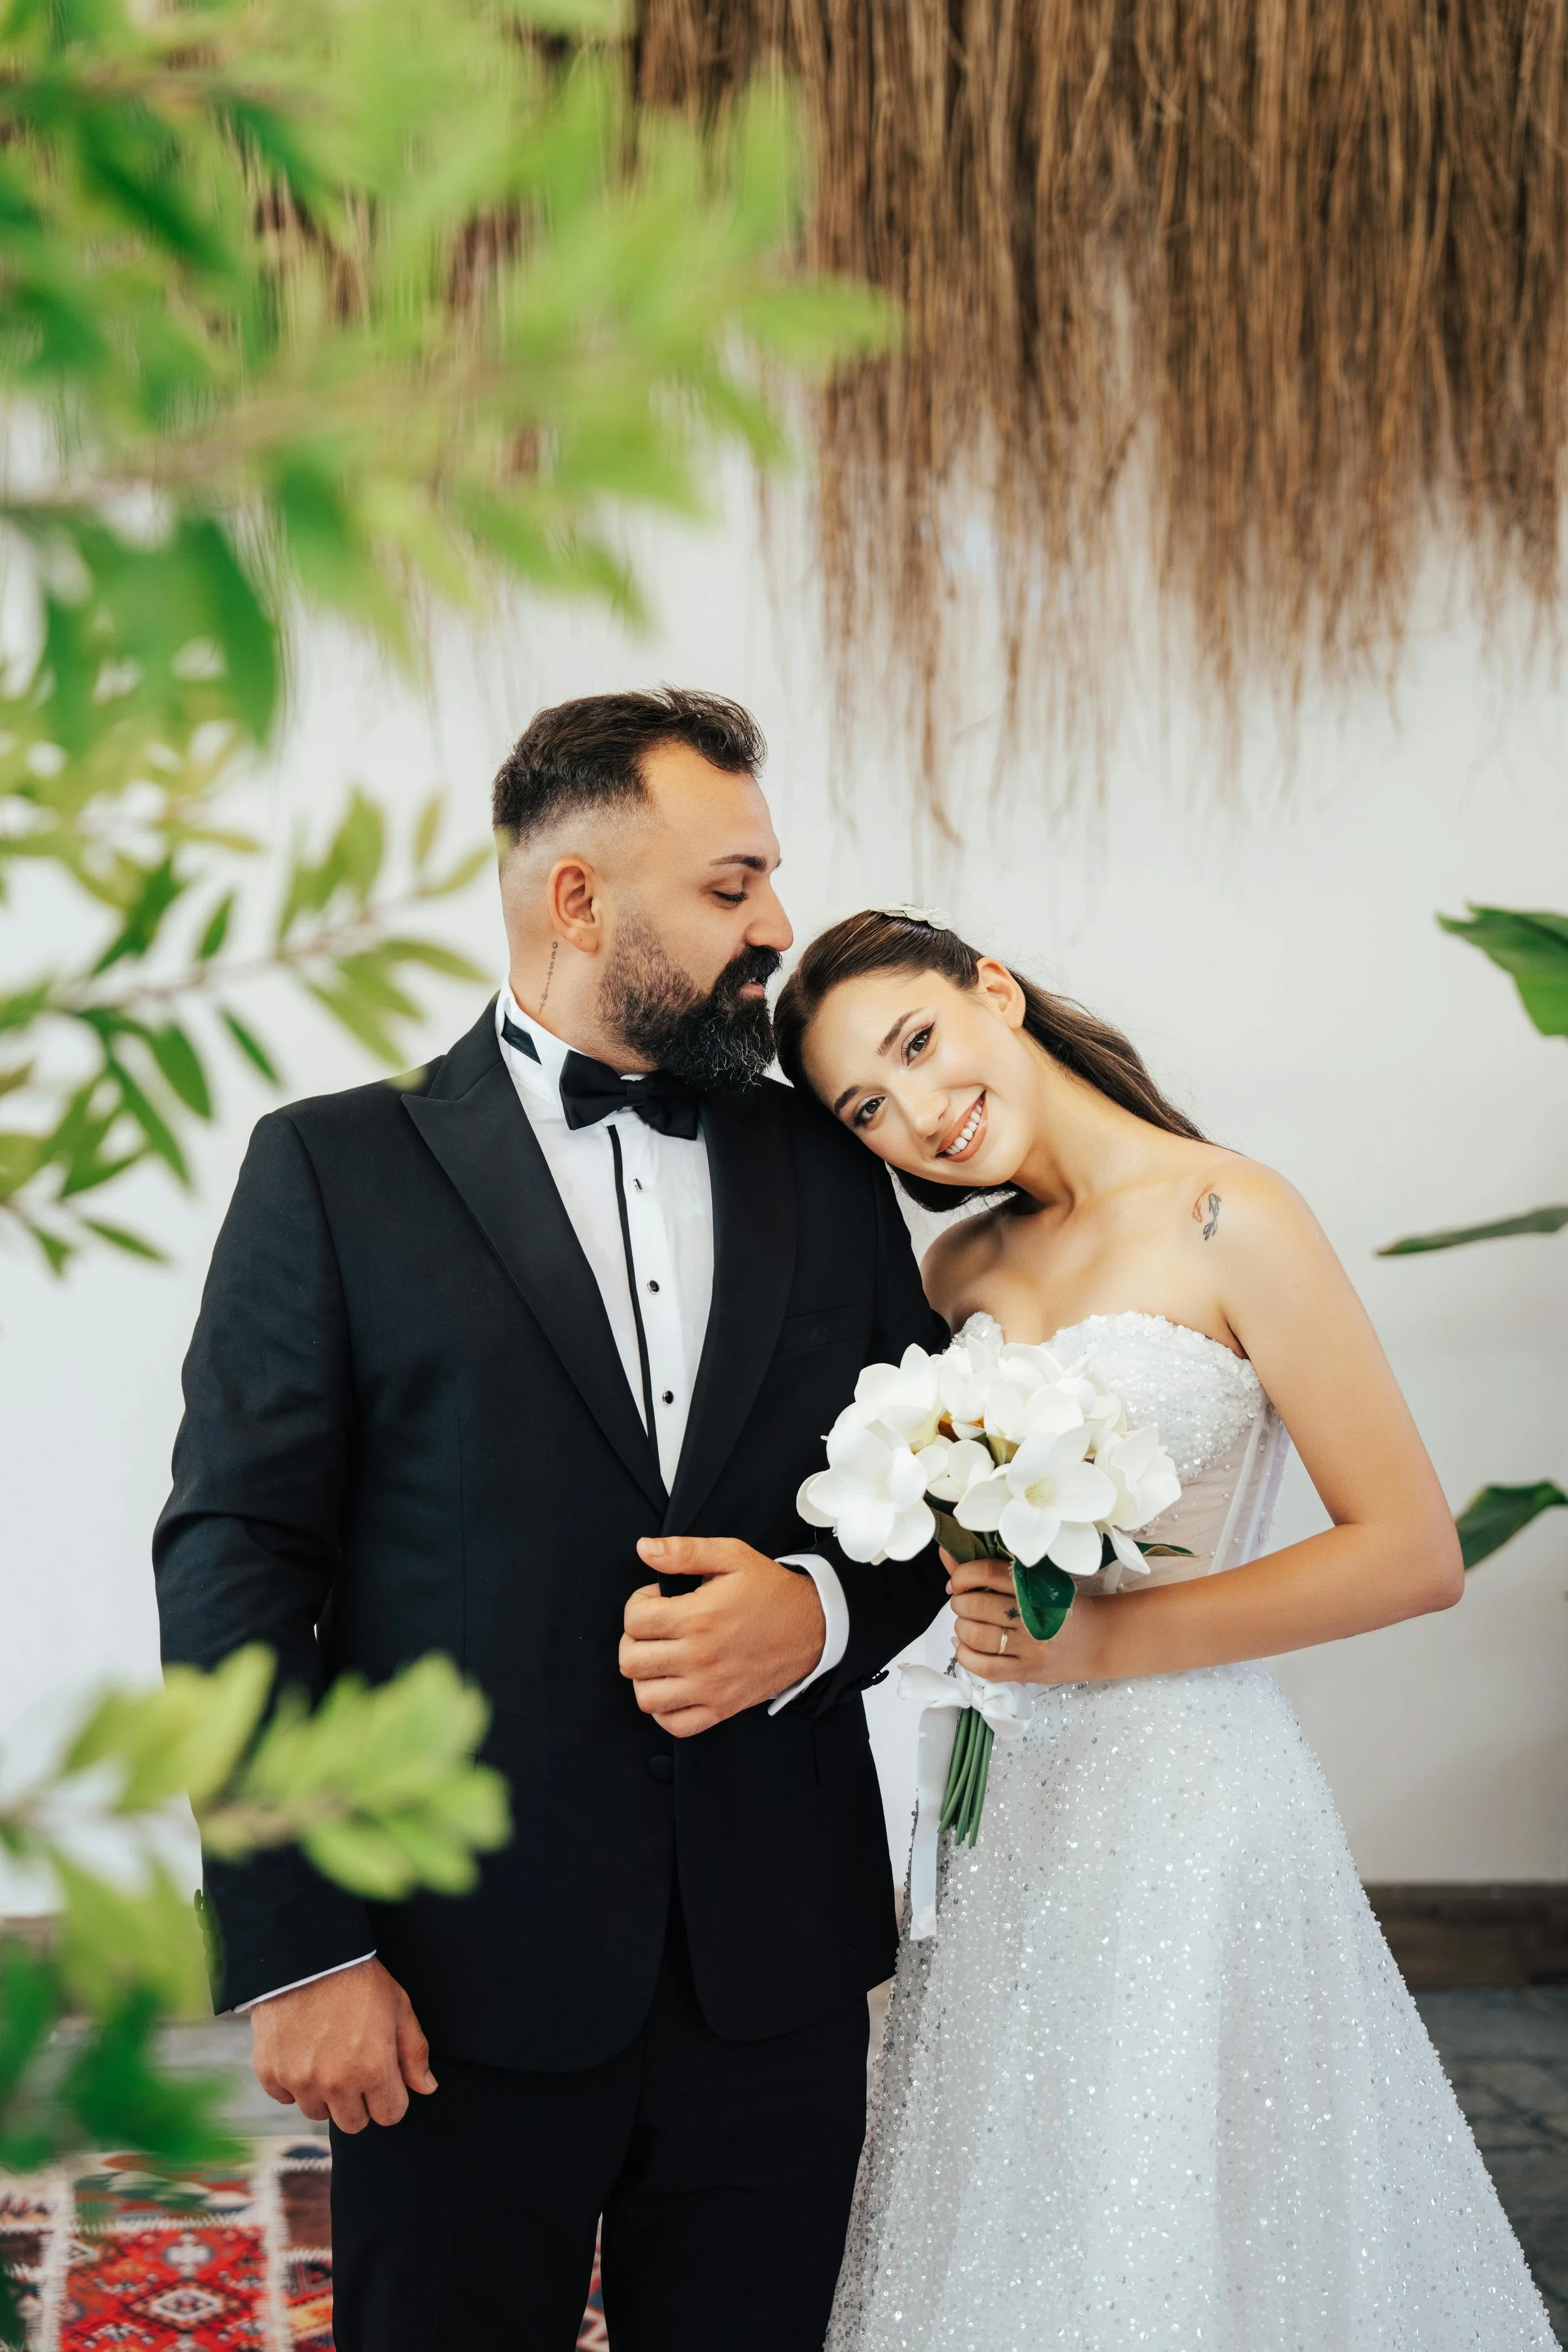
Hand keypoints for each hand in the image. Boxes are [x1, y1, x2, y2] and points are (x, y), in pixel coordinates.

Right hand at [250, 1957, 434, 2133]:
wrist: (305, 1955)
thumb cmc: (357, 1978)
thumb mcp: (398, 2006)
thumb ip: (414, 2052)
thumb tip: (426, 2088)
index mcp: (373, 2069)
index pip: (390, 2115)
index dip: (390, 2096)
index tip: (383, 2077)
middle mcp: (335, 2083)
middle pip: (353, 2123)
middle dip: (359, 2101)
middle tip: (354, 2066)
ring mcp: (299, 2081)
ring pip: (318, 2112)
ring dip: (324, 2094)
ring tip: (326, 2055)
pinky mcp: (270, 2073)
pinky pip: (285, 2096)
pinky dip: (293, 2081)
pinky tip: (301, 2050)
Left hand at [620, 1537, 825, 1735]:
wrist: (812, 1626)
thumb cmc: (772, 1592)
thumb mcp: (732, 1556)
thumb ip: (684, 1551)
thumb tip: (645, 1549)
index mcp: (698, 1617)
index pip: (634, 1620)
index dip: (638, 1604)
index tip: (656, 1600)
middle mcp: (700, 1657)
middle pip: (631, 1661)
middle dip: (634, 1639)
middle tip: (653, 1629)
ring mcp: (710, 1689)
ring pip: (646, 1697)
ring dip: (645, 1676)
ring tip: (660, 1657)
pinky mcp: (722, 1708)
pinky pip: (675, 1725)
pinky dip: (665, 1710)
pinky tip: (672, 1687)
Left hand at [946, 1548, 1113, 1685]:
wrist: (1099, 1640)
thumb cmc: (1064, 1606)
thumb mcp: (1036, 1581)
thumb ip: (990, 1570)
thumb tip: (947, 1555)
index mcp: (1037, 1587)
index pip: (988, 1573)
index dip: (962, 1575)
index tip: (958, 1581)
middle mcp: (1033, 1617)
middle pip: (976, 1606)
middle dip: (959, 1602)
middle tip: (963, 1602)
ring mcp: (1030, 1648)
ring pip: (976, 1636)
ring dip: (960, 1627)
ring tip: (967, 1623)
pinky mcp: (1027, 1672)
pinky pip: (984, 1668)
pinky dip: (965, 1655)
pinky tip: (965, 1646)